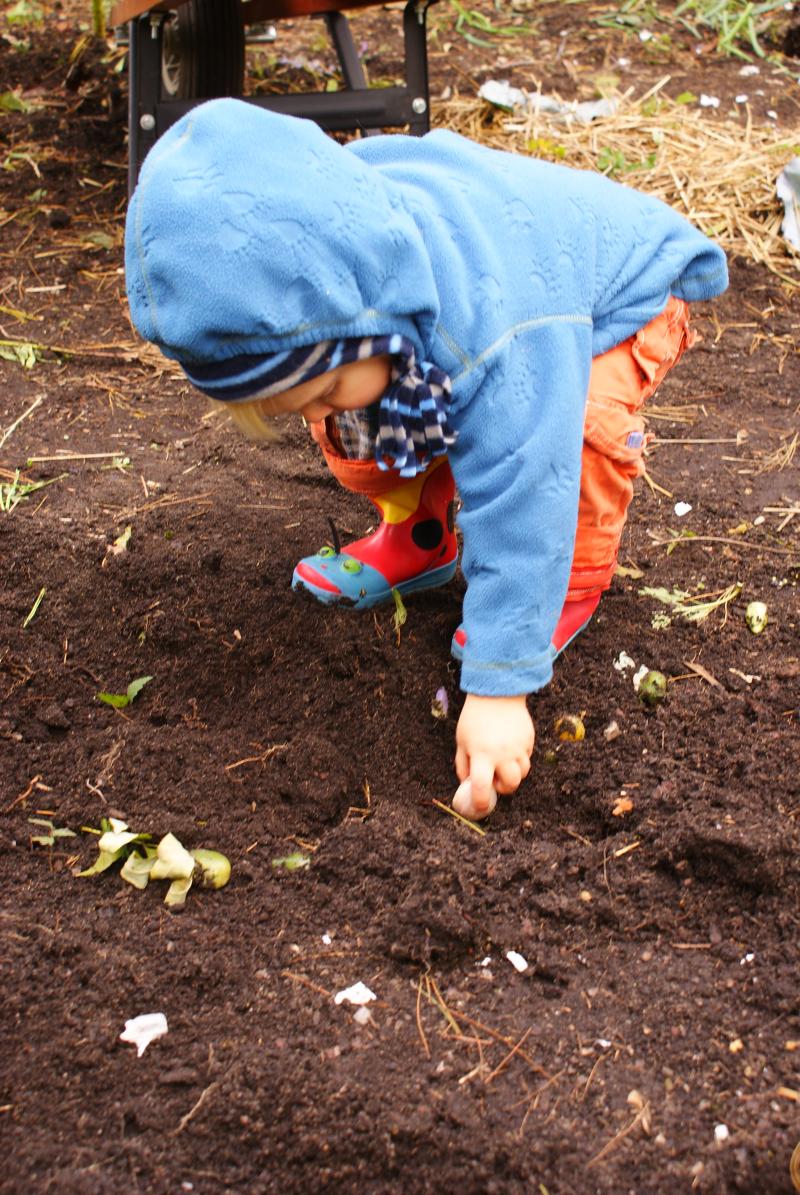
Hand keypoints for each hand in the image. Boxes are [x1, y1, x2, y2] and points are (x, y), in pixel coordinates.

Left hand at [455, 694, 533, 814]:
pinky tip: (510, 748)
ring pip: (523, 773)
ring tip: (503, 763)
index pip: (482, 787)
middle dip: (504, 788)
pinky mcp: (529, 739)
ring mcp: (518, 747)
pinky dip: (519, 759)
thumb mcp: (462, 741)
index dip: (481, 802)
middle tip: (496, 781)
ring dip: (513, 774)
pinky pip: (527, 757)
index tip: (480, 807)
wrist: (496, 694)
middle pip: (511, 785)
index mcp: (482, 754)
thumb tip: (468, 784)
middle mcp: (502, 753)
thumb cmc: (474, 719)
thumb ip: (463, 765)